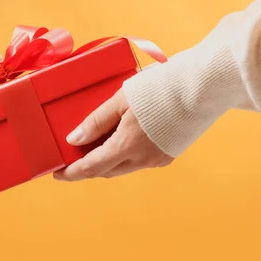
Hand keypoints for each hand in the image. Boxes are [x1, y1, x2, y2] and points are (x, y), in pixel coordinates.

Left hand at [53, 89, 173, 180]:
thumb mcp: (120, 100)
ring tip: (94, 146)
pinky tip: (120, 141)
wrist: (202, 86)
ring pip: (124, 167)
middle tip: (73, 157)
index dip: (72, 173)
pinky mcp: (169, 154)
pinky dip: (125, 155)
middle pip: (107, 170)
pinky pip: (139, 161)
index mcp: (128, 146)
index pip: (92, 168)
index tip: (57, 174)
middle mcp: (143, 158)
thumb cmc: (159, 87)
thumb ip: (96, 122)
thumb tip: (74, 140)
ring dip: (107, 161)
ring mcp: (158, 158)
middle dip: (88, 167)